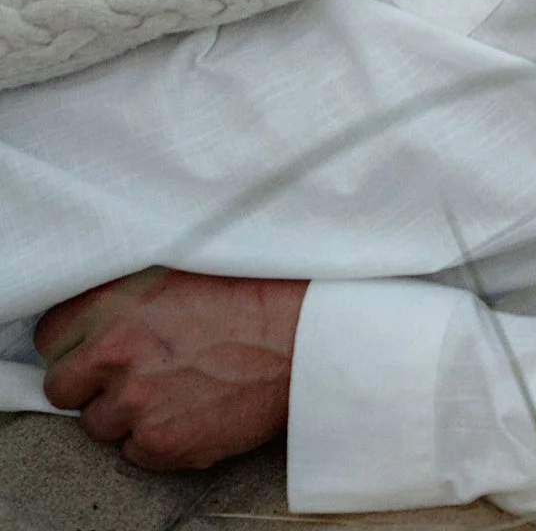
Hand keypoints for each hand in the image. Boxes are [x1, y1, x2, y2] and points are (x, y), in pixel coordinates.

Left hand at [35, 268, 306, 470]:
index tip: (94, 346)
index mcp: (113, 303)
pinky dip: (158, 437)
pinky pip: (135, 452)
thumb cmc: (246, 296)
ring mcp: (135, 402)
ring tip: (174, 386)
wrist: (297, 337)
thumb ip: (124, 292)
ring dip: (127, 412)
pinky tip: (191, 407)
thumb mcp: (176, 269)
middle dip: (91, 384)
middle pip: (64, 387)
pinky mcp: (160, 442)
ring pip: (100, 424)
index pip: (52, 336)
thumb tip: (95, 316)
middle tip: (131, 372)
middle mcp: (113, 352)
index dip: (76, 343)